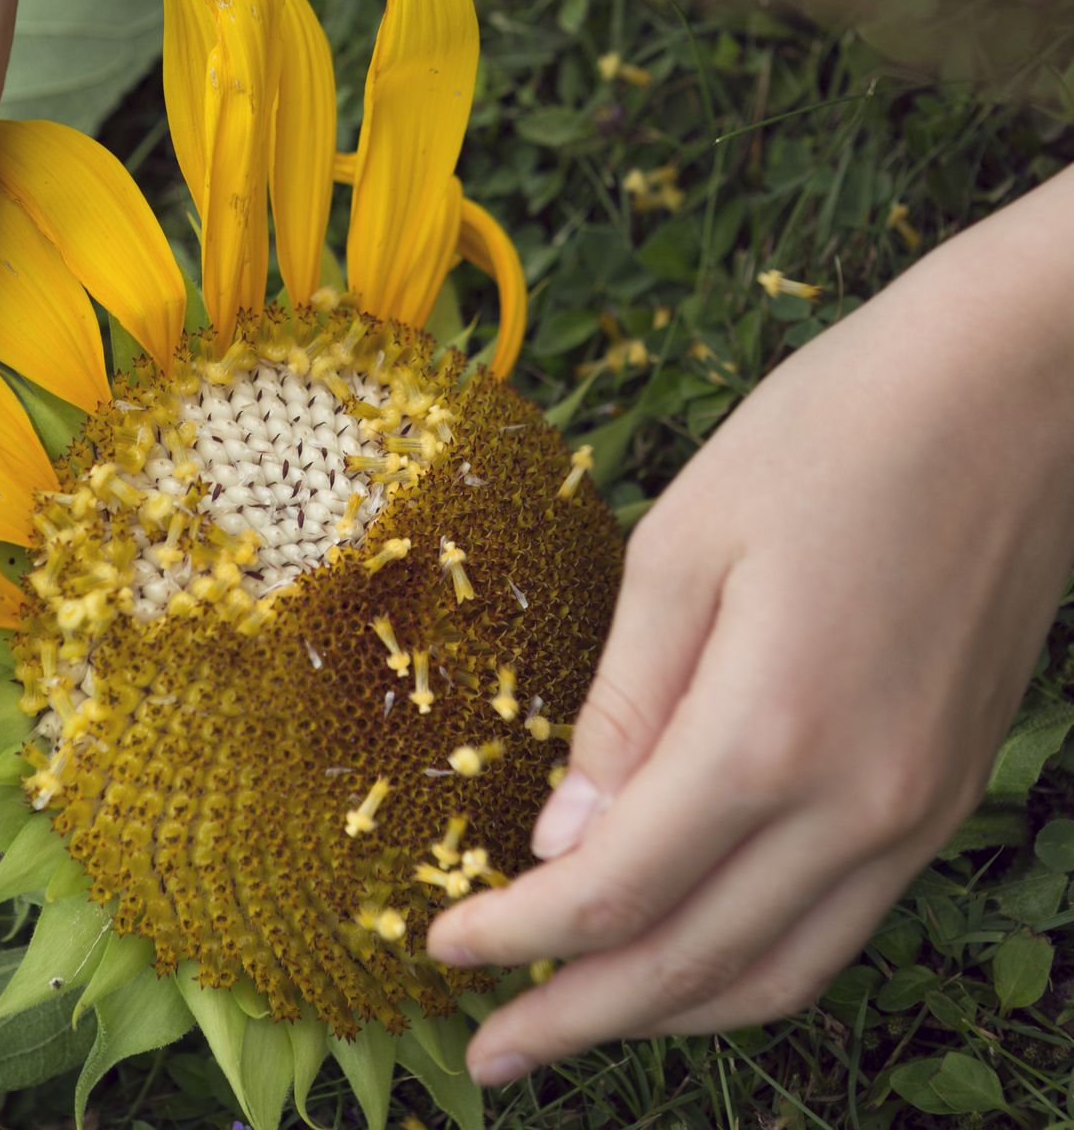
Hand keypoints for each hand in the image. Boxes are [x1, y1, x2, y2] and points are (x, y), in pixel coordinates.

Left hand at [428, 168, 1073, 1083]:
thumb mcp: (680, 551)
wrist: (1006, 394)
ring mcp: (917, 808)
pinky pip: (837, 925)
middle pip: (691, 963)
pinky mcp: (943, 788)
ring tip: (578, 1022)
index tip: (441, 952)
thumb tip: (564, 840)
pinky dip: (749, 965)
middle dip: (577, 1016)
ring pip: (775, 969)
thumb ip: (622, 712)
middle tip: (490, 1055)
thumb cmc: (826, 440)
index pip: (615, 892)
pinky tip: (692, 957)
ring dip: (667, 1012)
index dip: (517, 936)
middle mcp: (857, 804)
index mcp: (770, 735)